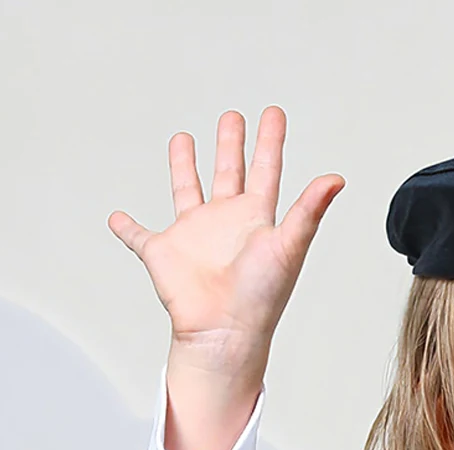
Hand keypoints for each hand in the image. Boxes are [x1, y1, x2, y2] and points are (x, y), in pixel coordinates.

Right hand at [108, 106, 344, 370]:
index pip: (266, 169)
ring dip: (183, 166)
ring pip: (186, 190)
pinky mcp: (163, 253)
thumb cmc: (261, 297)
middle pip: (228, 172)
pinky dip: (126, 228)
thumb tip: (337, 179)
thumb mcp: (289, 246)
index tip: (273, 114)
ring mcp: (194, 237)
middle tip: (232, 117)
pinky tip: (117, 217)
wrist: (225, 332)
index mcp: (256, 219)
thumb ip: (309, 210)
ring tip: (182, 140)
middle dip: (231, 144)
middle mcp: (225, 223)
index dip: (270, 141)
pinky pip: (138, 236)